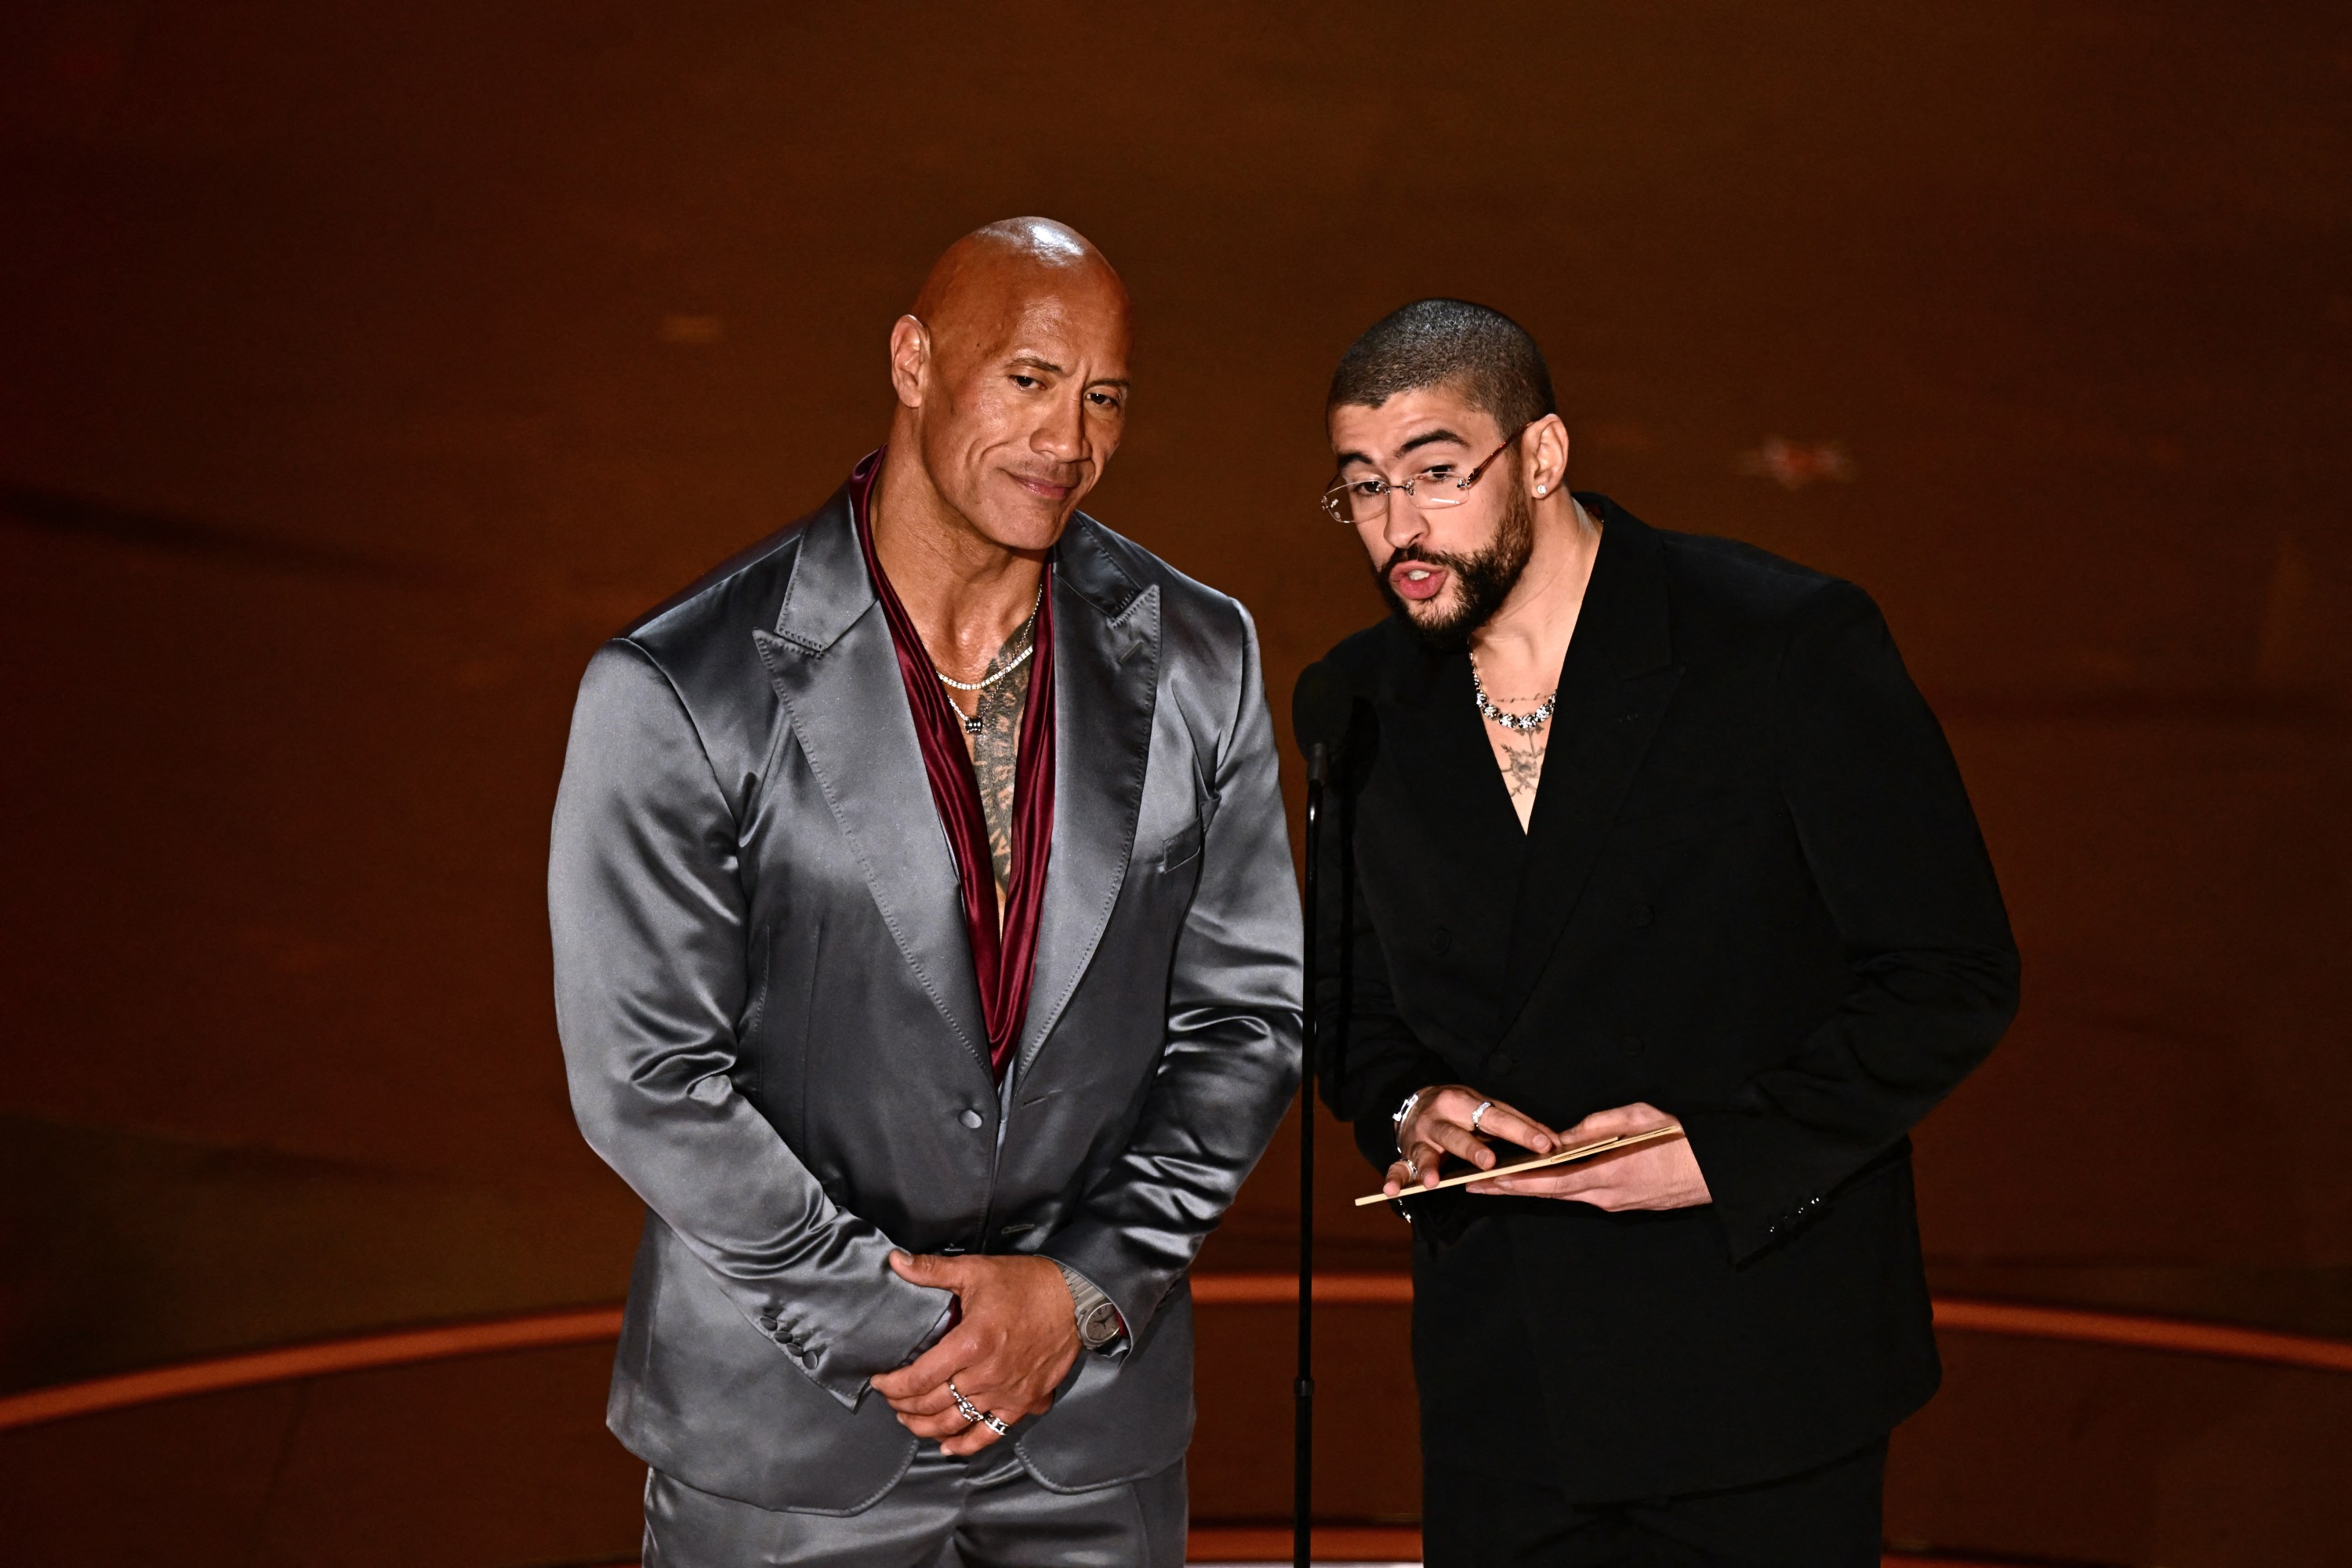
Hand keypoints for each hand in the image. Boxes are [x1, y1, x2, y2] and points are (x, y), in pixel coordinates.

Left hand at [869, 1253, 1079, 1454]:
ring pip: (955, 1422)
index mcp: (971, 1343)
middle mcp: (987, 1374)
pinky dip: (966, 1444)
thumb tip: (894, 1261)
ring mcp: (1006, 1393)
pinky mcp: (1024, 1402)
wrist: (1075, 1298)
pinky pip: (990, 1433)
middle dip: (904, 1405)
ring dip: (926, 1427)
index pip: (919, 1378)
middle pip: (933, 1404)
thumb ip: (932, 1270)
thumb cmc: (1025, 1283)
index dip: (893, 1386)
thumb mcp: (975, 1270)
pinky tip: (948, 1446)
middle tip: (891, 1399)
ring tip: (909, 1420)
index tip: (879, 1381)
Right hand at [1381, 1086, 1556, 1198]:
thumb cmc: (1461, 1110)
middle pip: (1457, 1135)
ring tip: (1435, 1181)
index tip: (1544, 1145)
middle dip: (1473, 1149)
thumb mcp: (1486, 1107)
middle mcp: (1440, 1118)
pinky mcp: (1405, 1153)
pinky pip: (1398, 1167)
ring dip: (1429, 1167)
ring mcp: (1420, 1137)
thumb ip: (1517, 1123)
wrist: (1416, 1102)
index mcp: (1464, 1102)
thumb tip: (1554, 1142)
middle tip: (1490, 1162)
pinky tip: (1392, 1190)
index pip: (1496, 1117)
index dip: (1520, 1132)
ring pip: (1425, 1153)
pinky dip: (1394, 1179)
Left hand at [1469, 1101, 1709, 1209]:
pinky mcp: (1626, 1204)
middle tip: (1475, 1185)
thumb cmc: (1683, 1140)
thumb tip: (1563, 1135)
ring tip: (1499, 1179)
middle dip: (1511, 1189)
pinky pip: (1584, 1194)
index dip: (1518, 1182)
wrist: (1720, 1172)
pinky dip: (1559, 1187)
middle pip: (1551, 1194)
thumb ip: (1598, 1125)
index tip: (1489, 1179)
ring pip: (1566, 1195)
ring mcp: (1617, 1203)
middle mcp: (1609, 1195)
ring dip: (1533, 1188)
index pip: (1552, 1183)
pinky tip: (1543, 1179)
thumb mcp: (1640, 1118)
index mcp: (1610, 1174)